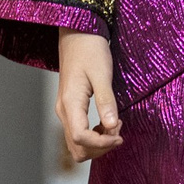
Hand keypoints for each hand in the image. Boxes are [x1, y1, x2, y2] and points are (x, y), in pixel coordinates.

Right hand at [56, 32, 122, 164]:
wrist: (77, 35)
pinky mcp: (70, 110)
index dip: (102, 143)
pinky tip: (107, 122)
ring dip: (97, 143)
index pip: (81, 138)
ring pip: (76, 144)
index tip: (120, 136)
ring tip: (114, 125)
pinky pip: (78, 134)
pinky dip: (94, 137)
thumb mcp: (102, 75)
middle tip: (118, 130)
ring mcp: (65, 111)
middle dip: (100, 147)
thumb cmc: (90, 50)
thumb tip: (112, 127)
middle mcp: (63, 111)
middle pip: (77, 148)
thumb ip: (106, 102)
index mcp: (70, 103)